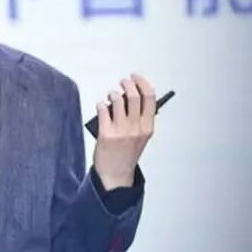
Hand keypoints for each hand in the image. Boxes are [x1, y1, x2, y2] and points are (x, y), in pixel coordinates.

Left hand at [93, 73, 155, 189]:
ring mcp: (121, 130)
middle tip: (123, 81)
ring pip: (118, 100)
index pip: (150, 98)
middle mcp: (136, 128)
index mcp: (148, 127)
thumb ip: (139, 118)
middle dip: (127, 83)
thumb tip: (131, 95)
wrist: (115, 174)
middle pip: (134, 95)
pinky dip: (101, 103)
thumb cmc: (126, 154)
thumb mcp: (141, 137)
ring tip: (112, 94)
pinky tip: (101, 105)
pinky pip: (103, 109)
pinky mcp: (106, 133)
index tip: (136, 77)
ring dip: (113, 93)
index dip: (143, 83)